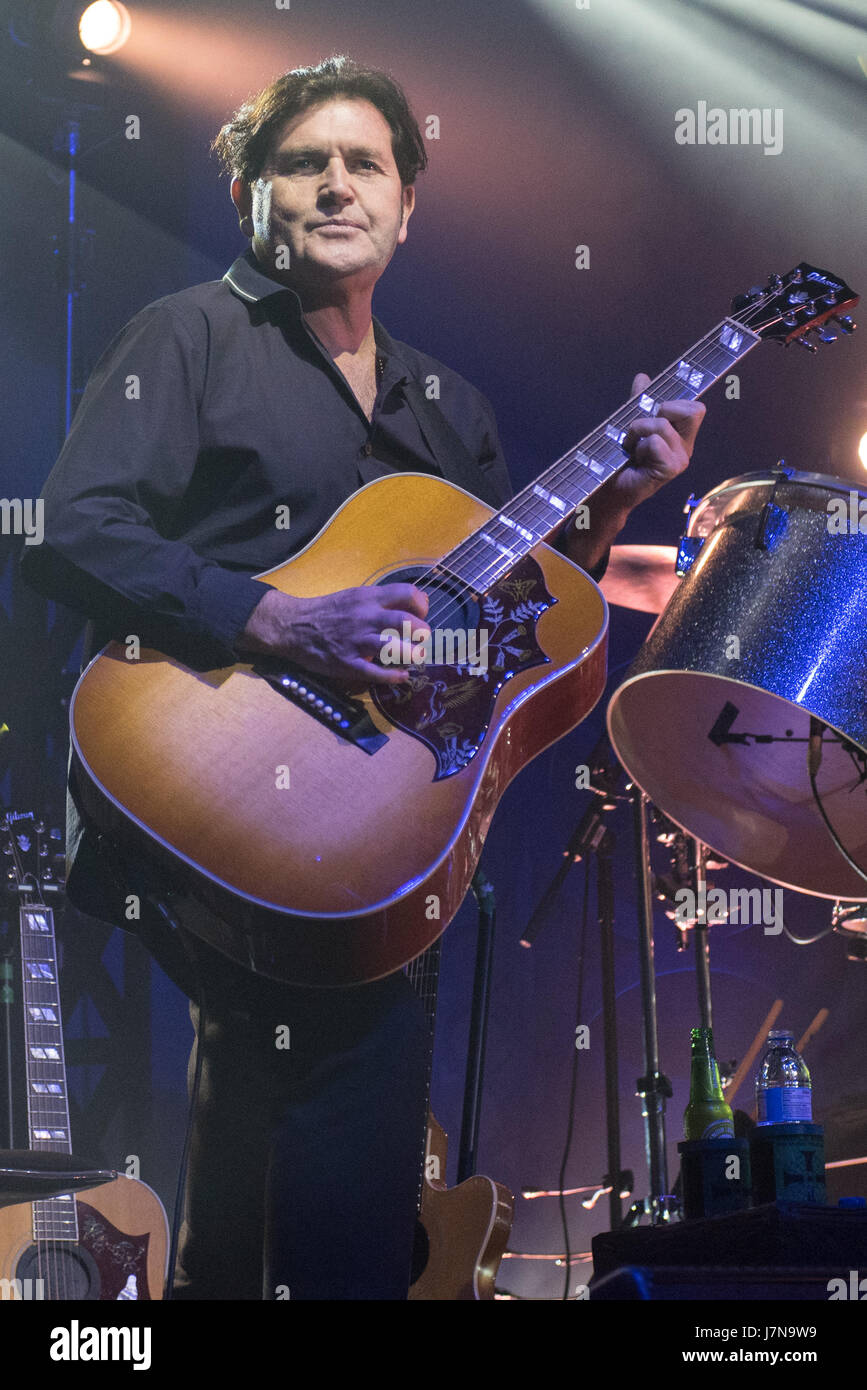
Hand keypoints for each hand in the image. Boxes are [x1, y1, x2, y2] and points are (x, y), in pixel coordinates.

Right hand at [236, 584, 430, 685]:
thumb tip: (414, 603)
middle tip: (422, 640)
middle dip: (422, 633)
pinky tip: (401, 676)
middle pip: (407, 622)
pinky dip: (393, 676)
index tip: (422, 615)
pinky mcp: (347, 663)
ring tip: (415, 657)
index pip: (407, 594)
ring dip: (412, 655)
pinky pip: (375, 673)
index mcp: (369, 598)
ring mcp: (357, 641)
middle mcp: (366, 617)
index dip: (422, 605)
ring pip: (394, 648)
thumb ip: (382, 600)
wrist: (293, 626)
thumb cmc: (328, 611)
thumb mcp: (355, 596)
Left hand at [612, 371, 705, 508]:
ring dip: (638, 430)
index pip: (695, 408)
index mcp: (681, 436)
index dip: (674, 403)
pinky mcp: (671, 469)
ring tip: (630, 446)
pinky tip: (633, 458)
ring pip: (663, 424)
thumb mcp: (631, 425)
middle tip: (642, 430)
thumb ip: (640, 402)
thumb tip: (643, 377)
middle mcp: (685, 447)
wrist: (610, 489)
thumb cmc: (620, 459)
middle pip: (693, 411)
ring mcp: (680, 459)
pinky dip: (638, 446)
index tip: (654, 412)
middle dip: (661, 412)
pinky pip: (655, 442)